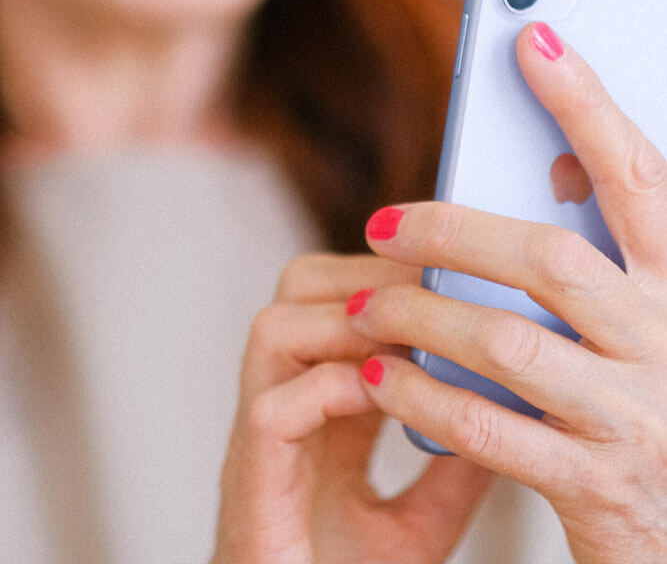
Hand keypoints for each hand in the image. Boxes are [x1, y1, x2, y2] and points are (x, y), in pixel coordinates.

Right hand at [211, 253, 490, 563]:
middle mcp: (285, 402)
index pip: (338, 299)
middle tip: (426, 291)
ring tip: (403, 337)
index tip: (445, 271)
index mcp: (320, 404)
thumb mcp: (420, 521)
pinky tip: (377, 394)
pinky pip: (274, 409)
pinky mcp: (251, 481)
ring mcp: (261, 438)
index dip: (387, 275)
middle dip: (364, 276)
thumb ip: (453, 463)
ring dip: (344, 321)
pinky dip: (329, 389)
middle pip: (296, 290)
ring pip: (273, 330)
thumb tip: (510, 407)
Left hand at [347, 22, 666, 563]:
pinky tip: (379, 379)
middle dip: (452, 232)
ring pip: (509, 341)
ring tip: (365, 308)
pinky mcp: (597, 485)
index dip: (585, 103)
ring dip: (420, 318)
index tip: (531, 36)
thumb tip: (548, 162)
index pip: (637, 174)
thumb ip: (601, 252)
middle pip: (551, 256)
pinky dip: (425, 398)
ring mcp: (636, 416)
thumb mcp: (640, 317)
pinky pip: (492, 430)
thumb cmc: (644, 402)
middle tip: (381, 223)